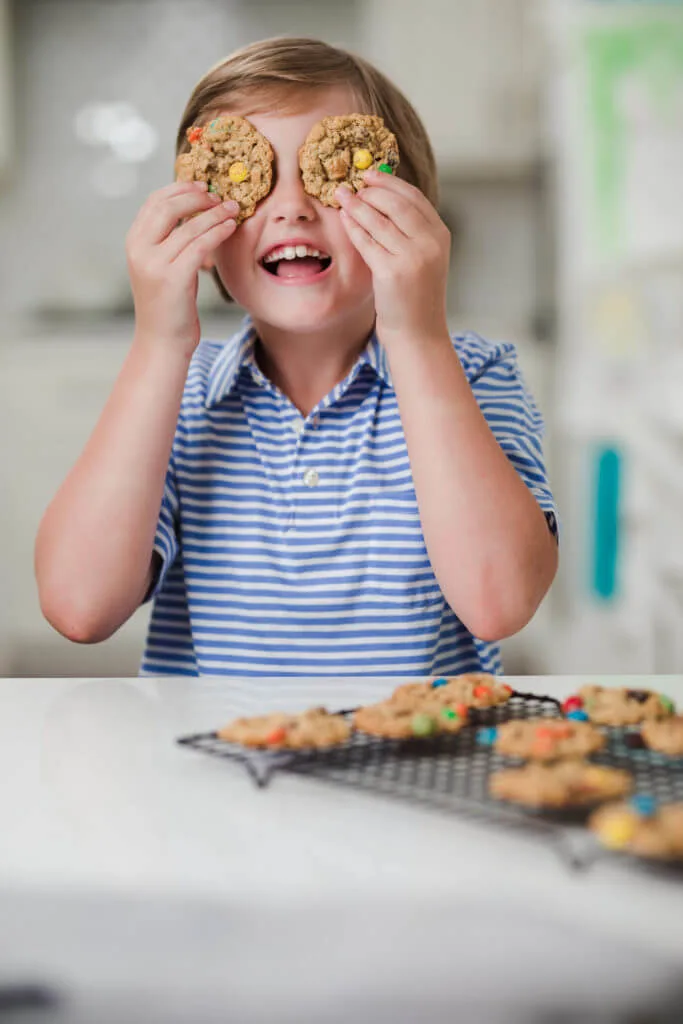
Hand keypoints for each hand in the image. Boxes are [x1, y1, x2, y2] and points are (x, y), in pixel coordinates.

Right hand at [126, 181, 238, 358]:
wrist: (162, 342)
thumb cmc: (169, 304)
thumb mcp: (163, 266)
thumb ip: (170, 240)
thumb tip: (195, 209)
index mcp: (134, 242)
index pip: (155, 201)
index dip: (180, 188)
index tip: (203, 186)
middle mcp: (139, 249)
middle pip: (168, 206)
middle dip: (197, 196)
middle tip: (221, 197)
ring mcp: (154, 264)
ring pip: (189, 225)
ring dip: (215, 214)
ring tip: (234, 209)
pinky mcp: (173, 278)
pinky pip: (200, 245)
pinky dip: (218, 232)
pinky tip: (231, 228)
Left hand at [336, 170, 450, 343]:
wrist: (418, 333)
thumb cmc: (415, 296)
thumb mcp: (423, 258)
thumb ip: (411, 231)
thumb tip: (381, 197)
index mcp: (440, 235)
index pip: (414, 197)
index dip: (390, 183)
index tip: (370, 175)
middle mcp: (430, 243)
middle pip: (396, 203)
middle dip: (371, 191)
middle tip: (353, 185)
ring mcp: (412, 257)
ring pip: (379, 220)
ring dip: (357, 205)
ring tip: (342, 196)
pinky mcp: (392, 272)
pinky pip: (366, 241)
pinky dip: (353, 227)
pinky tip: (344, 219)